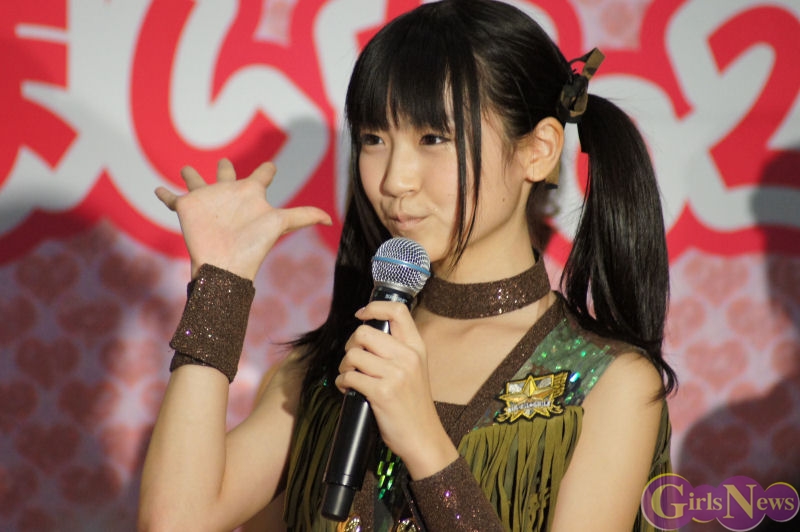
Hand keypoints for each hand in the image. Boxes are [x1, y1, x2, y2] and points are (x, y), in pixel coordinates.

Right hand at [155, 159, 331, 279]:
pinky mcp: (187, 208)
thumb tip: (331, 220)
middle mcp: (229, 196)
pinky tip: (157, 189)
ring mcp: (207, 201)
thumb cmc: (253, 245)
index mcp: (251, 195)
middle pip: (226, 176)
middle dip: (224, 169)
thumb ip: (303, 216)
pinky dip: (163, 194)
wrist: (225, 265)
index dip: (266, 171)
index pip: (261, 177)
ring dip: (191, 175)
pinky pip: (172, 199)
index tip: (270, 166)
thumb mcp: (280, 224)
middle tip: (223, 160)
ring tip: (186, 168)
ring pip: (197, 183)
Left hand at [336, 302, 458, 478]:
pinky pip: (349, 377)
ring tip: (350, 377)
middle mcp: (408, 357)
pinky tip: (348, 389)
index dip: (374, 307)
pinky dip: (342, 383)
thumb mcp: (414, 370)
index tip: (361, 315)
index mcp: (417, 348)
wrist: (424, 438)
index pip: (397, 310)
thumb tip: (365, 334)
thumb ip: (397, 351)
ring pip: (353, 354)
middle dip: (351, 345)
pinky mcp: (382, 393)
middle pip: (364, 332)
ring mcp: (396, 374)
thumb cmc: (414, 405)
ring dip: (344, 366)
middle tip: (353, 360)